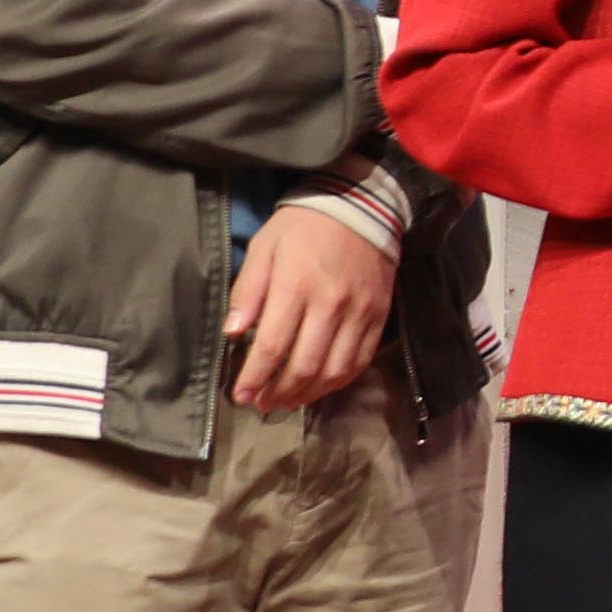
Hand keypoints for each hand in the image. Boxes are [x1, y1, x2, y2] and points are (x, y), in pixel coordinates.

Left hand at [224, 197, 397, 413]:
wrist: (361, 207)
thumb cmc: (302, 228)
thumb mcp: (263, 248)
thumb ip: (247, 291)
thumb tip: (233, 333)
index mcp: (296, 286)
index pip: (273, 346)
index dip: (255, 377)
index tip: (241, 395)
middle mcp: (330, 305)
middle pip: (304, 366)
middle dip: (278, 392)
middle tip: (261, 404)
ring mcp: (359, 314)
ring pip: (334, 371)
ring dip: (307, 394)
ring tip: (287, 401)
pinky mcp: (378, 317)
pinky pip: (359, 361)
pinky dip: (337, 382)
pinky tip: (319, 387)